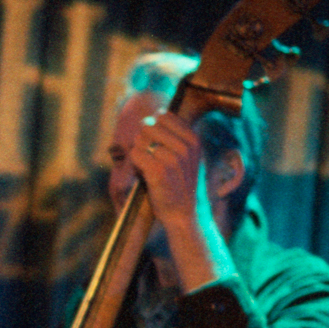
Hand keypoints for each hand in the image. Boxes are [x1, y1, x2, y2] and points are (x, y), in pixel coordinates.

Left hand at [117, 110, 211, 227]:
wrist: (184, 213)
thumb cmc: (180, 182)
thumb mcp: (187, 155)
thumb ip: (173, 135)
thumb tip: (151, 116)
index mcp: (193, 139)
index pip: (163, 115)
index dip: (153, 128)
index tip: (158, 145)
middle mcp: (185, 147)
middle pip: (148, 125)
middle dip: (143, 140)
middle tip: (150, 157)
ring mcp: (173, 158)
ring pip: (139, 139)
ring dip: (139, 153)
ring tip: (150, 167)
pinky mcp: (159, 171)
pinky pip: (135, 154)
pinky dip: (135, 163)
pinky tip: (145, 174)